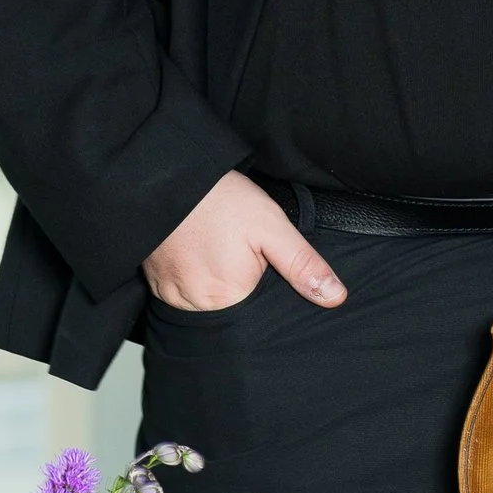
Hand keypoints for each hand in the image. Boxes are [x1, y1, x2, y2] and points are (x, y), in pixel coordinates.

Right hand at [143, 171, 346, 312]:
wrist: (165, 176)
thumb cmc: (218, 198)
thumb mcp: (271, 226)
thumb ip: (302, 264)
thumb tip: (334, 297)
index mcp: (230, 297)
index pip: (262, 317)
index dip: (269, 292)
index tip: (264, 267)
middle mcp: (197, 305)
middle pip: (234, 313)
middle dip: (243, 291)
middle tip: (238, 254)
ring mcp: (173, 298)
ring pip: (208, 306)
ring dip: (217, 288)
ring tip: (218, 253)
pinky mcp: (157, 287)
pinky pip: (184, 297)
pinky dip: (194, 283)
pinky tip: (199, 258)